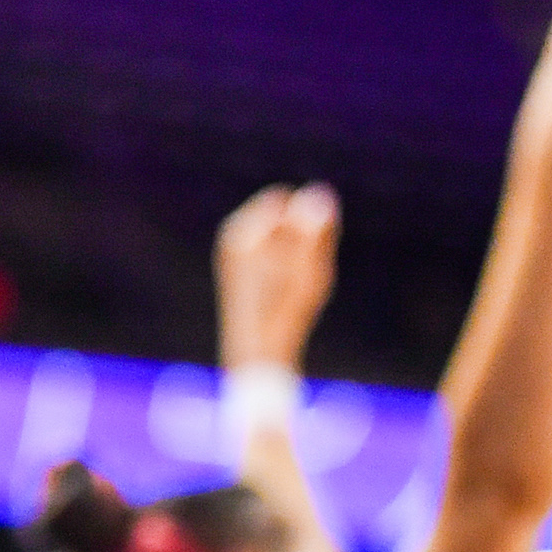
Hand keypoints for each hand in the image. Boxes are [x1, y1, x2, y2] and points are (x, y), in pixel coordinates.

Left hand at [216, 183, 337, 373]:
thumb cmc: (283, 314)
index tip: (305, 261)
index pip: (287, 202)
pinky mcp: (244, 275)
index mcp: (240, 232)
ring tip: (292, 293)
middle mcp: (233, 240)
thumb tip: (319, 193)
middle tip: (298, 281)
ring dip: (300, 261)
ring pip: (285, 243)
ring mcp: (236, 258)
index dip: (309, 227)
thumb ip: (313, 230)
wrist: (258, 358)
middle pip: (286, 221)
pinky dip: (291, 274)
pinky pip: (280, 261)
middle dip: (304, 243)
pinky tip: (287, 300)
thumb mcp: (305, 268)